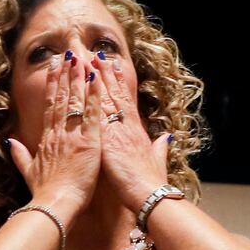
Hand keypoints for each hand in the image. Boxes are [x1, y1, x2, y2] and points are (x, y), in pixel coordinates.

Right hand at [7, 53, 100, 210]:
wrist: (54, 204)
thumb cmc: (45, 193)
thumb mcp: (28, 172)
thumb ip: (20, 155)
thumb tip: (10, 141)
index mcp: (47, 139)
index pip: (50, 106)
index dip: (52, 86)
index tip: (54, 69)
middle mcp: (58, 133)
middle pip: (61, 98)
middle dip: (64, 75)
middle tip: (67, 55)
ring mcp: (73, 136)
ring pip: (75, 102)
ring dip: (78, 79)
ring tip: (80, 59)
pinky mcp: (88, 142)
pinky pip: (92, 115)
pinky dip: (94, 96)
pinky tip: (97, 80)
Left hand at [90, 53, 171, 211]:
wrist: (148, 195)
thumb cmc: (151, 183)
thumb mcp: (157, 163)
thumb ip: (160, 148)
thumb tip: (167, 138)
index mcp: (136, 132)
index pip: (126, 102)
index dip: (119, 84)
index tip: (113, 68)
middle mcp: (127, 127)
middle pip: (114, 95)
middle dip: (106, 74)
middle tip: (97, 55)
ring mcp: (117, 131)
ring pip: (105, 98)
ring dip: (95, 78)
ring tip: (87, 60)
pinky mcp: (107, 139)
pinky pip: (97, 113)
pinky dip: (90, 97)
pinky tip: (83, 84)